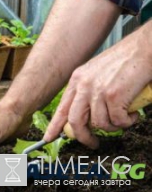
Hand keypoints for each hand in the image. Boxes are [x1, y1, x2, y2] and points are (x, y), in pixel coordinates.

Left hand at [44, 26, 151, 147]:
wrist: (143, 48)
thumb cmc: (125, 61)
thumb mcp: (97, 73)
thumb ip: (88, 92)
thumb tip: (86, 116)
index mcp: (77, 79)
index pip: (62, 108)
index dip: (55, 126)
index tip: (48, 138)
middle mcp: (83, 85)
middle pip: (75, 121)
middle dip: (84, 137)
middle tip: (93, 143)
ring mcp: (97, 90)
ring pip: (100, 123)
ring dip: (114, 127)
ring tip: (123, 118)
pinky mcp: (114, 96)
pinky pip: (118, 121)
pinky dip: (127, 122)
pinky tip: (132, 113)